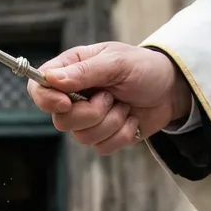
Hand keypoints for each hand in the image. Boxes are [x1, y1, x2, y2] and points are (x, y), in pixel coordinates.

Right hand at [27, 42, 193, 155]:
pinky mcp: (102, 137)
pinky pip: (101, 147)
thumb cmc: (144, 68)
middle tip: (110, 97)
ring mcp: (87, 120)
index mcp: (70, 71)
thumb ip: (84, 72)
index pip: (38, 89)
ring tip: (124, 105)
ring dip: (111, 122)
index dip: (47, 100)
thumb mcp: (116, 62)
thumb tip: (51, 79)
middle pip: (60, 120)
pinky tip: (131, 119)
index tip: (66, 102)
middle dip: (91, 113)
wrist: (171, 90)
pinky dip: (121, 134)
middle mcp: (73, 97)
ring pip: (82, 137)